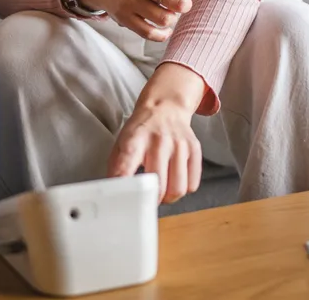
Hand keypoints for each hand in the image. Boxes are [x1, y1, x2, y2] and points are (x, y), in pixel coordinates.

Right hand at [79, 0, 208, 40]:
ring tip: (167, 12)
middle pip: (179, 3)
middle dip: (184, 6)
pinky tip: (163, 28)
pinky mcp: (125, 19)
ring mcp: (131, 2)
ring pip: (166, 20)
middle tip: (178, 3)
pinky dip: (162, 34)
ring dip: (172, 19)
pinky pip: (151, 34)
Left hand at [107, 63, 206, 202]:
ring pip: (178, 189)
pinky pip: (192, 184)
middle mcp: (159, 141)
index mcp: (135, 139)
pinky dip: (183, 190)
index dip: (125, 190)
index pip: (126, 170)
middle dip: (151, 200)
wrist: (165, 106)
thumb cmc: (141, 130)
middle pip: (158, 186)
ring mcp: (179, 145)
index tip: (125, 202)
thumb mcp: (121, 142)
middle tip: (147, 199)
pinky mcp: (194, 149)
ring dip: (168, 199)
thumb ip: (117, 167)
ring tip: (162, 193)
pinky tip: (174, 182)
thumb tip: (114, 192)